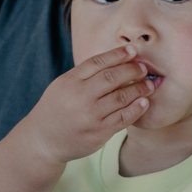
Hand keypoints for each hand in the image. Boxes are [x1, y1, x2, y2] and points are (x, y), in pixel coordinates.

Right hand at [21, 45, 149, 164]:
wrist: (43, 140)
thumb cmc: (57, 108)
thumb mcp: (63, 86)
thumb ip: (85, 74)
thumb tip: (118, 59)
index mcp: (69, 82)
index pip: (97, 62)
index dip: (118, 54)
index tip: (133, 50)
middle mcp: (79, 97)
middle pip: (112, 78)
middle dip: (132, 70)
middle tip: (144, 68)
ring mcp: (90, 116)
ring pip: (121, 97)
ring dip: (139, 89)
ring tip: (149, 85)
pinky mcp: (99, 133)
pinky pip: (123, 118)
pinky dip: (137, 108)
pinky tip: (144, 102)